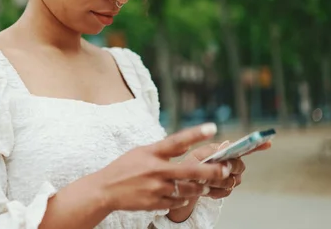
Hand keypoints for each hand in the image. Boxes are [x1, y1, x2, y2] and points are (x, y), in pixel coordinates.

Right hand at [95, 123, 230, 211]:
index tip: (212, 128)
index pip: (176, 141)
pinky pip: (176, 202)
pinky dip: (182, 199)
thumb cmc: (124, 168)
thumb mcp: (141, 151)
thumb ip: (163, 150)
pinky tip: (183, 196)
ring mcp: (155, 188)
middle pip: (189, 171)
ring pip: (187, 190)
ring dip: (199, 188)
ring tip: (206, 186)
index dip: (195, 134)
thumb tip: (185, 145)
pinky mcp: (154, 203)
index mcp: (151, 153)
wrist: (105, 190)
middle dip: (211, 171)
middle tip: (225, 170)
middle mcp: (155, 170)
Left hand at [183, 140, 271, 198]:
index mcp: (223, 151)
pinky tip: (207, 190)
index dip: (257, 144)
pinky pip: (227, 191)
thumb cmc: (188, 166)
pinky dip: (216, 191)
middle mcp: (230, 162)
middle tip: (218, 170)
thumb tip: (228, 146)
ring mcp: (230, 177)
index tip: (268, 142)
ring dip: (218, 181)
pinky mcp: (226, 189)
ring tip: (205, 181)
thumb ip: (212, 151)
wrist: (182, 184)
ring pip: (233, 180)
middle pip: (240, 165)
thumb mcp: (196, 156)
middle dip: (229, 168)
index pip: (243, 147)